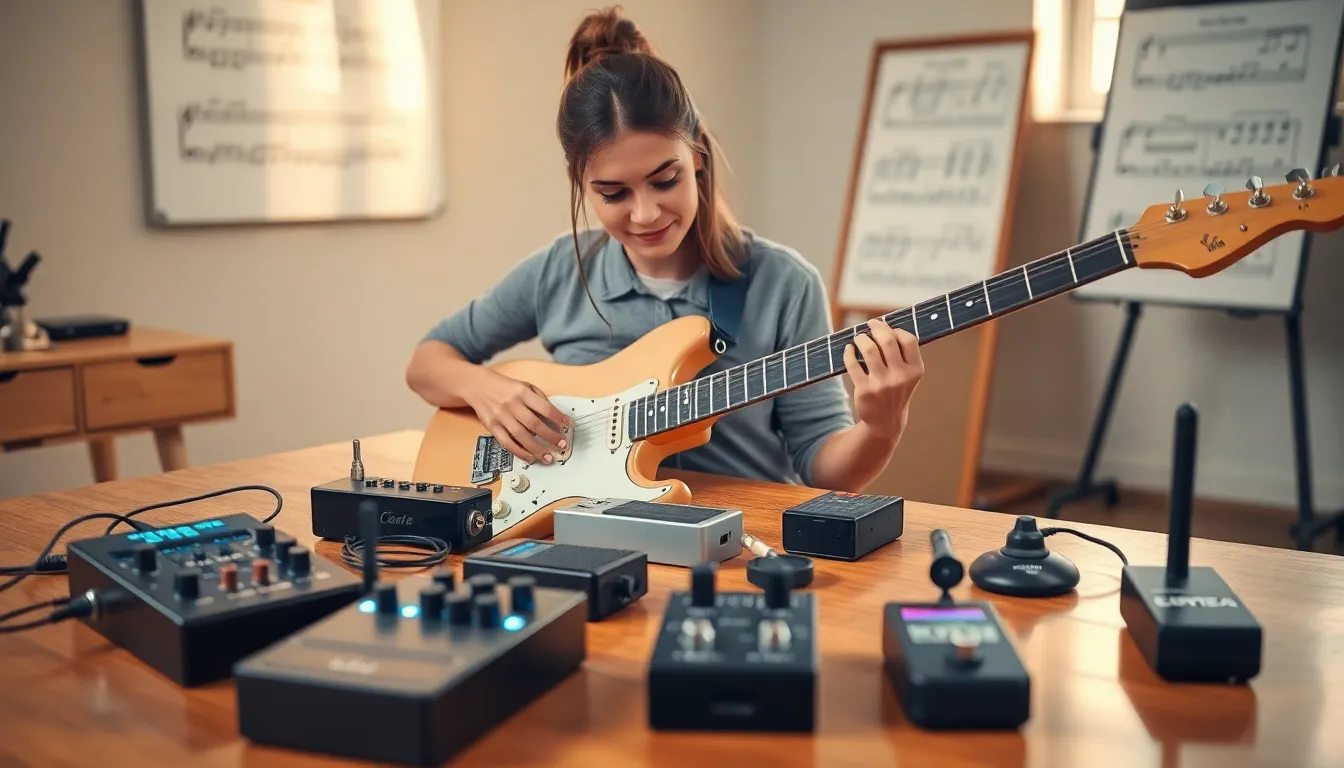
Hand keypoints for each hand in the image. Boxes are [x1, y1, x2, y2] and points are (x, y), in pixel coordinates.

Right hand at [464, 369, 571, 464]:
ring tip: (548, 458)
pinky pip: (507, 442)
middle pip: (534, 424)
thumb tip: (555, 416)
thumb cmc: (505, 387)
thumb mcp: (524, 386)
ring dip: (536, 449)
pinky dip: (519, 452)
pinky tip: (530, 458)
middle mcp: (512, 405)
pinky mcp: (492, 426)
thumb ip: (539, 399)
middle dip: (550, 437)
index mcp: (522, 392)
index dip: (557, 417)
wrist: (477, 386)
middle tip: (562, 445)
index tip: (568, 425)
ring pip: (521, 436)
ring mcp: (501, 416)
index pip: (544, 407)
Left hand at [842, 318, 923, 440]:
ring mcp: (882, 384)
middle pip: (887, 341)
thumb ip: (903, 354)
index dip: (895, 329)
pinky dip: (848, 352)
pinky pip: (853, 364)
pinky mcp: (864, 390)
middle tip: (870, 325)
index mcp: (915, 370)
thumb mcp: (909, 375)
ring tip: (859, 338)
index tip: (886, 328)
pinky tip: (849, 349)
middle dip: (877, 328)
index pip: (908, 339)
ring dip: (861, 338)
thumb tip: (883, 325)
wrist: (886, 421)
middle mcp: (900, 377)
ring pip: (869, 349)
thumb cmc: (896, 390)